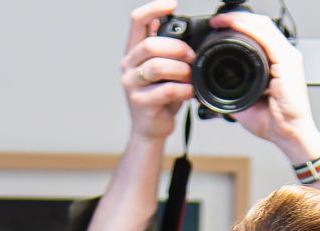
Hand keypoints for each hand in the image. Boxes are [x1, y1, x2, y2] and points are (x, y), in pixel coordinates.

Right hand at [120, 1, 195, 143]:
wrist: (151, 129)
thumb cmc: (159, 97)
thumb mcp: (162, 69)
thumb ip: (164, 47)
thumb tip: (176, 24)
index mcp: (134, 52)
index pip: (137, 21)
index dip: (154, 9)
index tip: (172, 5)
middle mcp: (129, 66)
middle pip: (150, 45)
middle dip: (177, 49)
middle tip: (191, 58)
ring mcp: (132, 85)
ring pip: (158, 67)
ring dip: (181, 70)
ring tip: (190, 77)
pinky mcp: (141, 102)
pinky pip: (166, 90)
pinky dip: (183, 90)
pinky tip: (189, 92)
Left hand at [208, 9, 319, 159]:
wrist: (289, 134)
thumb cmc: (274, 121)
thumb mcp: (246, 102)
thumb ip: (233, 91)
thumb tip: (214, 89)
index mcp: (277, 62)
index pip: (260, 34)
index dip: (239, 26)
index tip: (219, 27)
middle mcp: (285, 56)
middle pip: (261, 25)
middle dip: (237, 18)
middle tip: (216, 21)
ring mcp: (288, 57)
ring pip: (264, 27)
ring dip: (241, 20)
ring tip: (221, 21)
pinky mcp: (288, 63)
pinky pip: (267, 39)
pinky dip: (249, 30)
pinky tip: (235, 27)